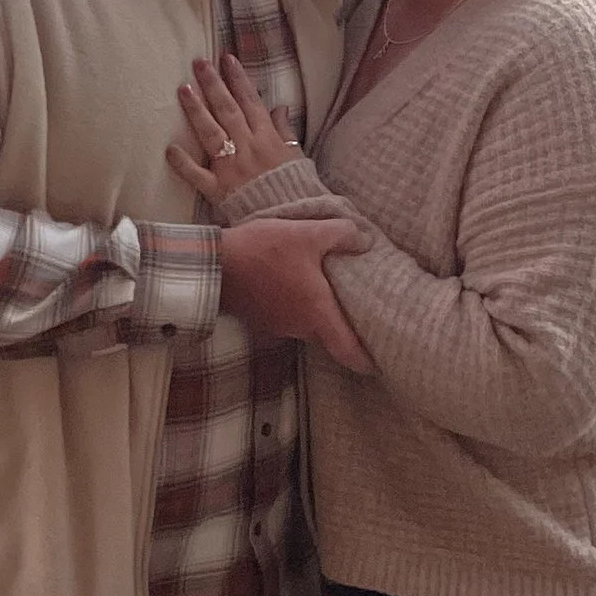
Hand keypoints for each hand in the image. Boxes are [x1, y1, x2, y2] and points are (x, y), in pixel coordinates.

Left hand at [170, 53, 299, 202]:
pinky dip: (183, 163)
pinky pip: (198, 175)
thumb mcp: (297, 155)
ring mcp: (231, 167)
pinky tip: (170, 148)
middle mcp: (248, 147)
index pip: (250, 101)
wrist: (292, 220)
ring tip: (184, 89)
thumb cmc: (295, 188)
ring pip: (211, 133)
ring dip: (197, 111)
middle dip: (213, 84)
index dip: (238, 78)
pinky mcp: (219, 189)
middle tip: (199, 63)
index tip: (226, 59)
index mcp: (267, 137)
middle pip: (227, 110)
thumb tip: (280, 108)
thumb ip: (285, 131)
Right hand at [217, 218, 374, 374]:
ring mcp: (278, 326)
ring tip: (330, 294)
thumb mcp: (307, 233)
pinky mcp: (261, 318)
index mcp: (317, 314)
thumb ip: (341, 234)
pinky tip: (298, 285)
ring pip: (309, 326)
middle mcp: (300, 328)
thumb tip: (364, 240)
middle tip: (363, 318)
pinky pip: (289, 317)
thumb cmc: (263, 252)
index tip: (381, 362)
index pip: (348, 352)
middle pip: (330, 338)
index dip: (366, 360)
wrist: (214, 264)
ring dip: (320, 315)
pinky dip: (299, 307)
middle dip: (346, 332)